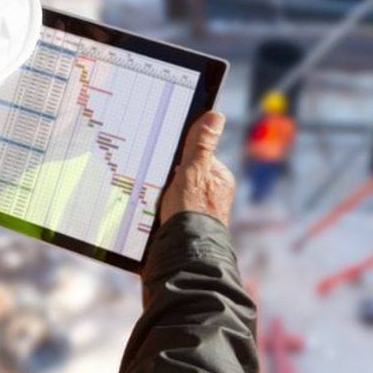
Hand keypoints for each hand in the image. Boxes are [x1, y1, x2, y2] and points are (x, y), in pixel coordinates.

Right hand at [159, 111, 234, 225]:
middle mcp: (213, 194)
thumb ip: (201, 145)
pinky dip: (159, 208)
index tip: (164, 160)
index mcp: (221, 179)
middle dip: (168, 176)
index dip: (179, 157)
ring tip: (153, 199)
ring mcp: (200, 210)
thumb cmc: (192, 213)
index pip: (197, 155)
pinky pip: (170, 208)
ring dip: (162, 193)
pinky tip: (151, 212)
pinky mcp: (186, 224)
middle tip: (156, 181)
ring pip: (175, 191)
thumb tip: (215, 116)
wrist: (184, 256)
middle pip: (185, 173)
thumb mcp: (193, 173)